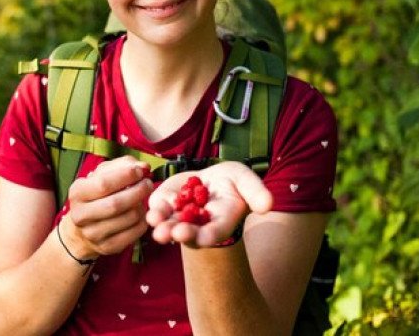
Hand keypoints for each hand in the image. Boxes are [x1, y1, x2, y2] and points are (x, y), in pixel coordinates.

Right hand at [61, 156, 153, 259]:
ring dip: (141, 205)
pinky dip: (143, 220)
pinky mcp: (108, 247)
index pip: (103, 184)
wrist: (81, 230)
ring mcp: (93, 234)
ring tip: (141, 198)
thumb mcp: (101, 175)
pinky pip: (135, 232)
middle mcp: (81, 215)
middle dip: (138, 191)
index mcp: (77, 193)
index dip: (126, 176)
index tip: (140, 171)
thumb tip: (143, 167)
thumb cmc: (96, 195)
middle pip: (116, 204)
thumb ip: (122, 165)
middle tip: (148, 184)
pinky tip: (139, 213)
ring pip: (129, 218)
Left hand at [145, 162, 272, 246]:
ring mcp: (179, 217)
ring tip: (156, 224)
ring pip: (169, 225)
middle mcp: (198, 225)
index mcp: (220, 222)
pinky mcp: (165, 204)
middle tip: (174, 233)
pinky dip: (154, 210)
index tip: (203, 238)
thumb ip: (256, 192)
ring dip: (162, 226)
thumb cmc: (233, 182)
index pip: (215, 232)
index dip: (209, 235)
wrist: (212, 179)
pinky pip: (158, 209)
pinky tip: (150, 210)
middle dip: (181, 233)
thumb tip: (268, 205)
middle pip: (189, 233)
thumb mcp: (246, 181)